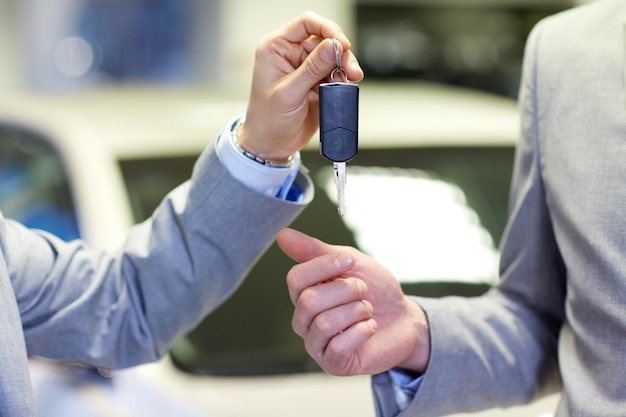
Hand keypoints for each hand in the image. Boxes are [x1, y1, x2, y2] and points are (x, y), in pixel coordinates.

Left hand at [238, 11, 363, 163]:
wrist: (272, 145)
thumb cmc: (268, 120)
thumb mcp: (289, 93)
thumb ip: (311, 69)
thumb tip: (331, 46)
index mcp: (276, 48)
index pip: (305, 24)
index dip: (326, 29)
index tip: (341, 43)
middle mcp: (291, 54)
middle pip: (324, 39)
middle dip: (340, 52)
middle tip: (350, 68)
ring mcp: (305, 68)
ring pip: (333, 56)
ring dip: (345, 65)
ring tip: (352, 77)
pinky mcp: (316, 82)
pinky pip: (335, 72)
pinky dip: (343, 78)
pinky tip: (346, 85)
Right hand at [277, 228, 430, 376]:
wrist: (403, 318)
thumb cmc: (374, 289)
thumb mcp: (349, 262)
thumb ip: (316, 250)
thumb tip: (282, 235)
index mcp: (303, 294)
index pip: (295, 279)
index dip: (324, 266)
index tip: (350, 261)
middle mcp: (303, 320)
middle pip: (309, 301)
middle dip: (346, 291)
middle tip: (364, 291)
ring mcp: (316, 344)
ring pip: (324, 324)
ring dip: (357, 311)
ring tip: (367, 310)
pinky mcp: (333, 364)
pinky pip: (338, 347)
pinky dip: (362, 332)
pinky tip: (370, 328)